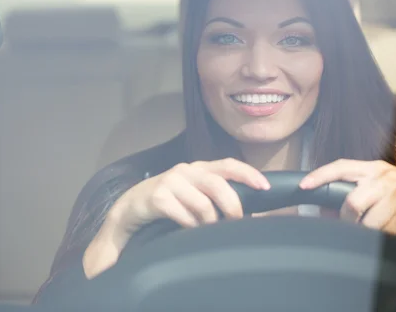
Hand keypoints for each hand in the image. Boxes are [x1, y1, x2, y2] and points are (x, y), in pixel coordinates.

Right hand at [109, 158, 270, 238]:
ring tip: (206, 230)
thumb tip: (246, 210)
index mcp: (198, 168)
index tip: (265, 186)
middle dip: (233, 206)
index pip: (228, 165)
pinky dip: (191, 227)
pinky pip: (185, 216)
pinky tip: (188, 230)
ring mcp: (170, 182)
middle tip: (236, 222)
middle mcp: (185, 171)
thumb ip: (214, 196)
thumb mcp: (192, 194)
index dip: (248, 173)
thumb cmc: (167, 202)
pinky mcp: (157, 197)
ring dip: (210, 223)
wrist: (130, 208)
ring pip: (203, 205)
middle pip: (218, 185)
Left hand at [299, 159, 395, 238]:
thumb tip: (321, 211)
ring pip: (367, 219)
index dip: (320, 175)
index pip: (341, 166)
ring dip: (363, 231)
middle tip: (346, 226)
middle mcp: (383, 177)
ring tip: (367, 231)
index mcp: (372, 168)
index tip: (303, 185)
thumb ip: (353, 193)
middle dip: (345, 219)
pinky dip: (381, 236)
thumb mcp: (378, 187)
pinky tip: (387, 233)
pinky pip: (384, 230)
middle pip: (351, 201)